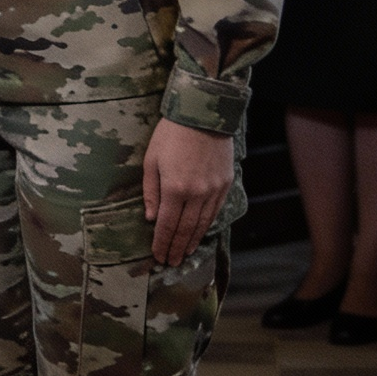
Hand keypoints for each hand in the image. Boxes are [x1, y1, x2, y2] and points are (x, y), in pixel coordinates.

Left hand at [142, 118, 234, 267]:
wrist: (203, 113)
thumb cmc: (171, 134)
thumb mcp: (151, 160)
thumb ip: (151, 191)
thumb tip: (151, 217)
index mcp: (174, 188)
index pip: (166, 225)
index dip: (162, 243)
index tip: (158, 256)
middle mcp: (196, 193)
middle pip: (185, 229)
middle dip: (176, 248)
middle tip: (171, 262)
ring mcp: (213, 190)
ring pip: (202, 224)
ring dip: (192, 241)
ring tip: (184, 253)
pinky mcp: (225, 184)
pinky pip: (215, 212)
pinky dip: (207, 226)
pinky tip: (200, 233)